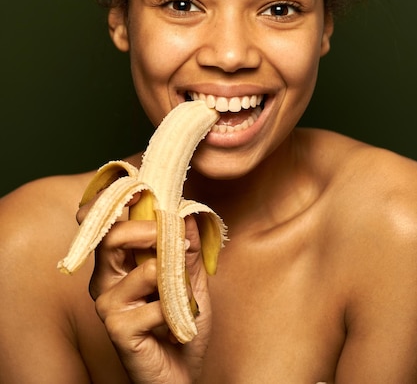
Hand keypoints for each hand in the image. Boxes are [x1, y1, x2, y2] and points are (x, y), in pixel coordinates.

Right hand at [81, 207, 210, 383]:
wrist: (183, 373)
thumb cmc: (181, 322)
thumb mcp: (191, 279)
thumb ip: (187, 247)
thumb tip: (189, 211)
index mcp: (119, 261)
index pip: (103, 223)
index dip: (111, 200)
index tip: (136, 186)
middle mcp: (105, 279)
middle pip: (111, 236)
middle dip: (148, 230)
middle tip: (173, 235)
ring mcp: (108, 304)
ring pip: (144, 270)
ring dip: (177, 282)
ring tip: (183, 300)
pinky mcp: (117, 329)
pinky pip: (154, 306)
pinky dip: (176, 314)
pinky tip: (175, 328)